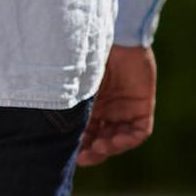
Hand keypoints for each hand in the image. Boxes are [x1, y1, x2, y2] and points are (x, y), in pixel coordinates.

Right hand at [77, 45, 155, 166]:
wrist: (112, 38)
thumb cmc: (85, 60)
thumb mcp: (72, 90)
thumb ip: (67, 112)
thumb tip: (53, 140)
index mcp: (89, 107)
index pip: (86, 136)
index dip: (80, 148)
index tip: (71, 155)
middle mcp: (107, 111)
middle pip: (101, 141)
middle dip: (93, 153)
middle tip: (83, 157)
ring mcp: (125, 109)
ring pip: (119, 140)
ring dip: (108, 148)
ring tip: (99, 147)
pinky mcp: (142, 106)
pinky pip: (138, 133)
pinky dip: (127, 141)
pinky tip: (114, 140)